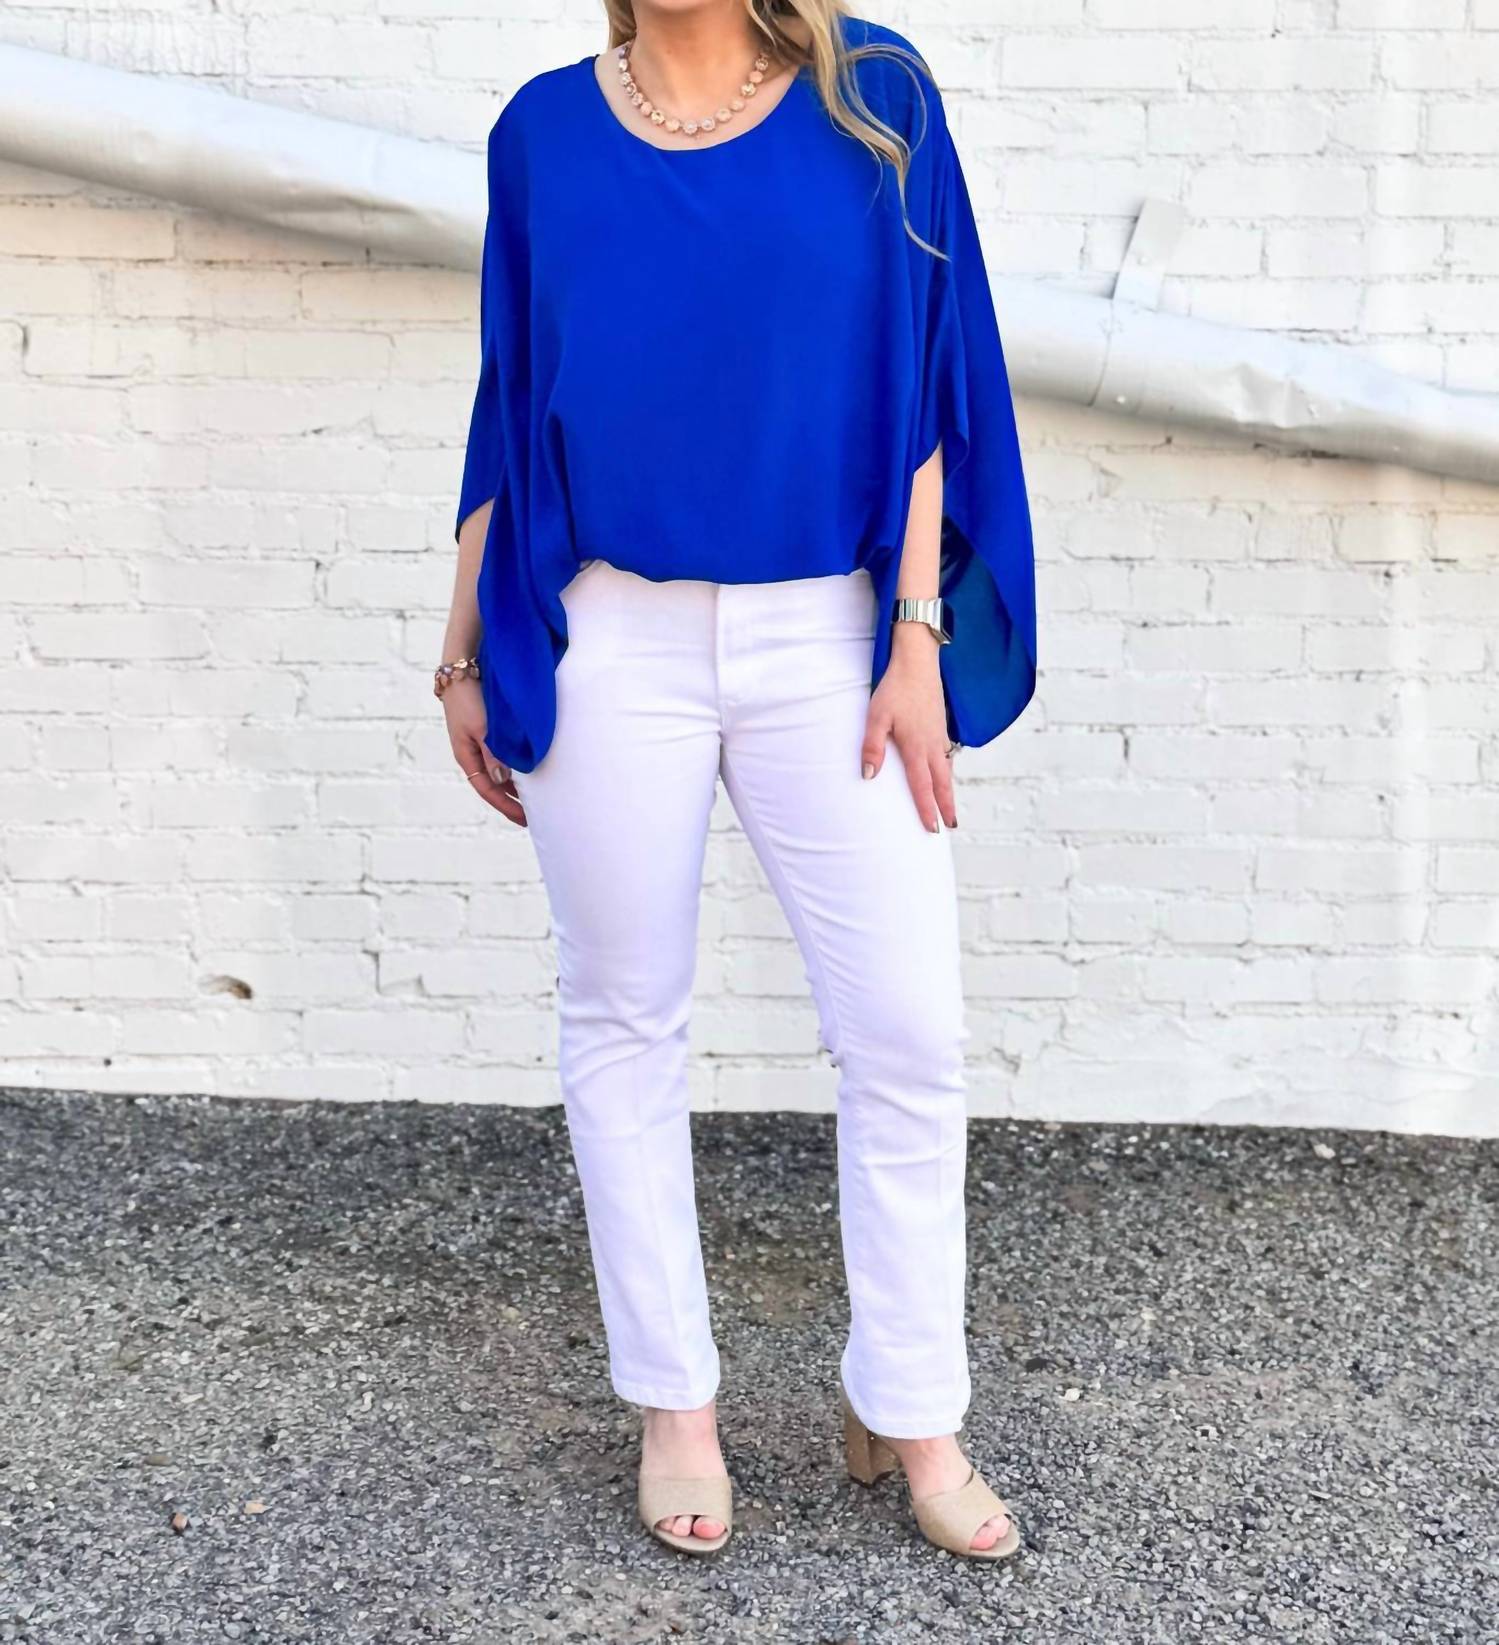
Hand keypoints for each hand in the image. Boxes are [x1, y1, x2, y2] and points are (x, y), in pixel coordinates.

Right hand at [442, 678, 526, 826]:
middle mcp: (474, 754)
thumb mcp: (482, 728)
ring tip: (538, 796)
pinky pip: (504, 756)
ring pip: (501, 771)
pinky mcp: (489, 731)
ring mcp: (480, 743)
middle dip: (513, 801)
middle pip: (495, 785)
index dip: (507, 807)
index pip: (488, 791)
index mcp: (467, 757)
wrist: (461, 668)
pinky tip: (532, 769)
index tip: (526, 819)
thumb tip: (502, 780)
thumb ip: (493, 754)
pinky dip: (517, 766)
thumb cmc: (470, 698)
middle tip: (536, 814)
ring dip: (517, 784)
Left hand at [861, 626, 955, 832]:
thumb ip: (872, 747)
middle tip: (950, 826)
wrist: (918, 662)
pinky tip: (945, 773)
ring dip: (949, 790)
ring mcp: (940, 735)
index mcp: (916, 747)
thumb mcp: (876, 717)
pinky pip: (947, 756)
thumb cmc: (894, 689)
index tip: (931, 827)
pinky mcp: (941, 725)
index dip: (927, 809)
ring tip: (949, 806)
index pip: (922, 786)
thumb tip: (869, 776)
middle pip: (942, 783)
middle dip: (946, 806)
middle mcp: (932, 744)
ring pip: (947, 770)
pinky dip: (948, 771)